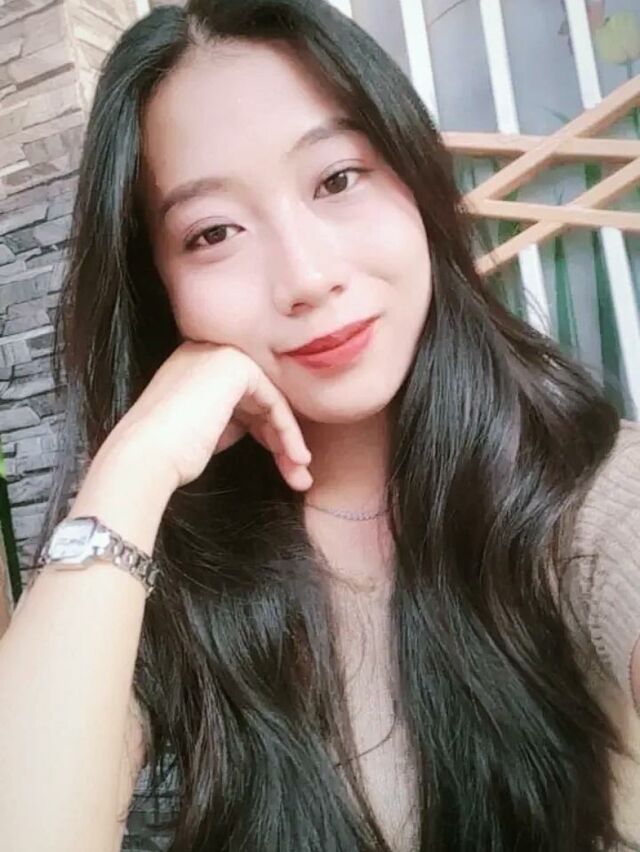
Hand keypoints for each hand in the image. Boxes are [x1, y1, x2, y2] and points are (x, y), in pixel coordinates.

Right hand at [105, 342, 311, 491]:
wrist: (145, 456)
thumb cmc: (170, 453)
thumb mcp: (209, 428)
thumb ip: (235, 417)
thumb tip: (270, 428)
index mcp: (197, 362)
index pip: (246, 395)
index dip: (266, 431)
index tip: (283, 463)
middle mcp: (209, 351)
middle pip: (262, 396)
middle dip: (282, 438)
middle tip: (298, 473)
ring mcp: (222, 354)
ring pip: (272, 400)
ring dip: (290, 441)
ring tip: (301, 476)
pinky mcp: (236, 366)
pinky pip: (275, 401)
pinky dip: (288, 432)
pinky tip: (296, 458)